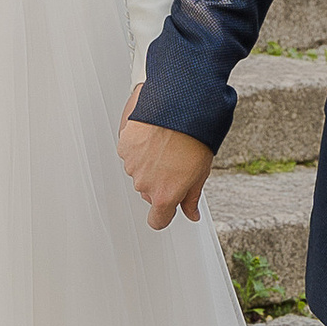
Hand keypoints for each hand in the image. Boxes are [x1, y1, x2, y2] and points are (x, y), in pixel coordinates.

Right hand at [120, 86, 214, 227]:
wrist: (181, 105)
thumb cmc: (195, 136)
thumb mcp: (201, 171)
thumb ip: (191, 196)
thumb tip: (191, 214)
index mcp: (165, 195)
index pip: (157, 220)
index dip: (163, 216)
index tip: (167, 210)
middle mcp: (145, 184)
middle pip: (149, 192)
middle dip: (160, 182)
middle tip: (175, 162)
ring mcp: (133, 165)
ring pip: (140, 171)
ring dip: (149, 162)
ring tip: (166, 143)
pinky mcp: (124, 146)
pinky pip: (131, 153)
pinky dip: (139, 147)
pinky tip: (154, 134)